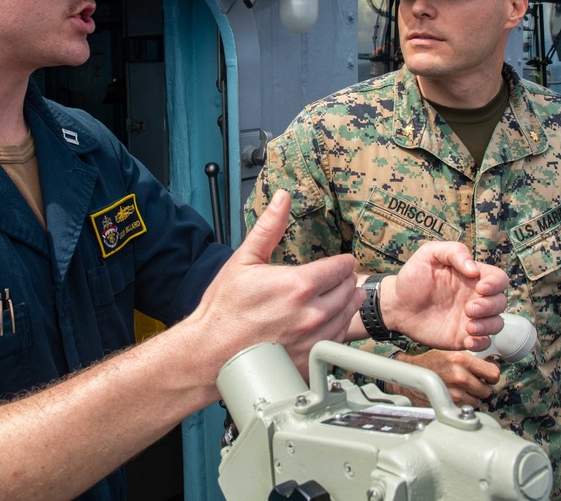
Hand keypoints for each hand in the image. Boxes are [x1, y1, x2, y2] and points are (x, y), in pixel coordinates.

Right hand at [191, 190, 364, 371]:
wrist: (211, 353)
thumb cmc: (224, 309)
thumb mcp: (244, 260)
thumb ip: (269, 228)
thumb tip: (282, 199)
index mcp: (298, 285)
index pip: (340, 268)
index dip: (343, 262)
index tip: (342, 261)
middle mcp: (311, 314)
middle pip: (349, 291)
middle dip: (347, 281)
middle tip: (343, 278)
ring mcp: (313, 340)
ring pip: (347, 316)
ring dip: (348, 304)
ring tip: (344, 297)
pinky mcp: (310, 361)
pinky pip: (337, 341)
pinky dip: (339, 328)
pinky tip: (331, 322)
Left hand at [377, 241, 508, 350]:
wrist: (396, 304)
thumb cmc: (413, 276)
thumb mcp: (429, 254)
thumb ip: (453, 252)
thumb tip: (473, 268)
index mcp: (472, 277)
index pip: (498, 279)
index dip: (496, 284)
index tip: (481, 288)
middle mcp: (475, 297)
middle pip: (500, 302)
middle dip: (490, 306)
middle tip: (469, 308)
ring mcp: (470, 318)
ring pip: (496, 323)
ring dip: (488, 326)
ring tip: (469, 326)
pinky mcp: (462, 336)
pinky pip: (483, 343)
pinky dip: (481, 343)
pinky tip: (468, 340)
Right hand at [385, 350, 499, 408]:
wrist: (409, 376)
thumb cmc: (429, 363)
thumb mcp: (450, 353)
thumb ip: (472, 360)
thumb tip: (492, 365)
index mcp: (461, 359)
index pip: (493, 373)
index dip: (491, 376)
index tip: (487, 377)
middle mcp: (460, 376)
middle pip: (487, 390)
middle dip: (480, 388)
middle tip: (470, 384)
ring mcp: (455, 393)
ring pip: (478, 402)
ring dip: (471, 398)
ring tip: (459, 390)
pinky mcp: (449, 406)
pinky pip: (466, 409)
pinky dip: (463, 405)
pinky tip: (453, 396)